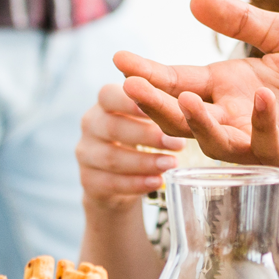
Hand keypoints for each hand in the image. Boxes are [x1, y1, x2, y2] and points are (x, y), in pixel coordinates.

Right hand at [78, 83, 181, 209]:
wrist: (118, 179)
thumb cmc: (142, 138)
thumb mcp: (149, 119)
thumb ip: (161, 107)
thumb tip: (192, 99)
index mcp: (105, 104)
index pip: (108, 94)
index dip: (129, 100)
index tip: (155, 104)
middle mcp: (91, 125)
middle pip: (111, 127)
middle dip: (147, 135)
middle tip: (178, 143)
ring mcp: (86, 154)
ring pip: (111, 157)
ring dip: (144, 162)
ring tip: (171, 163)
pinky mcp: (88, 181)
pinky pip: (110, 183)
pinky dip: (136, 183)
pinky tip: (157, 182)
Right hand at [114, 0, 278, 186]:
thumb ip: (243, 21)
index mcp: (230, 88)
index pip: (178, 80)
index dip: (149, 73)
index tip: (119, 59)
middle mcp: (237, 118)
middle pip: (185, 117)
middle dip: (155, 104)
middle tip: (128, 87)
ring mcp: (262, 143)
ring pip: (218, 142)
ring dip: (198, 123)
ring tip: (182, 98)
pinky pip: (269, 146)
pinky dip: (261, 122)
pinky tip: (260, 97)